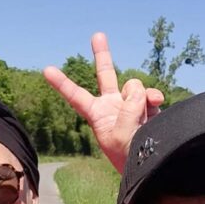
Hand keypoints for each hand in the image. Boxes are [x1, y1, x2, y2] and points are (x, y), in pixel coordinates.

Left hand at [44, 32, 163, 172]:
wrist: (153, 169)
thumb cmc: (130, 158)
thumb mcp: (122, 135)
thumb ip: (129, 107)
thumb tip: (139, 88)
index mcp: (97, 115)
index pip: (76, 96)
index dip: (62, 83)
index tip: (46, 70)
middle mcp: (112, 107)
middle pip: (106, 75)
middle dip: (103, 55)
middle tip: (97, 35)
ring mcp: (132, 106)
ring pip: (135, 86)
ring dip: (142, 96)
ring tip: (145, 115)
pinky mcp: (149, 109)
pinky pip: (152, 95)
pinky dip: (155, 98)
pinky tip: (157, 104)